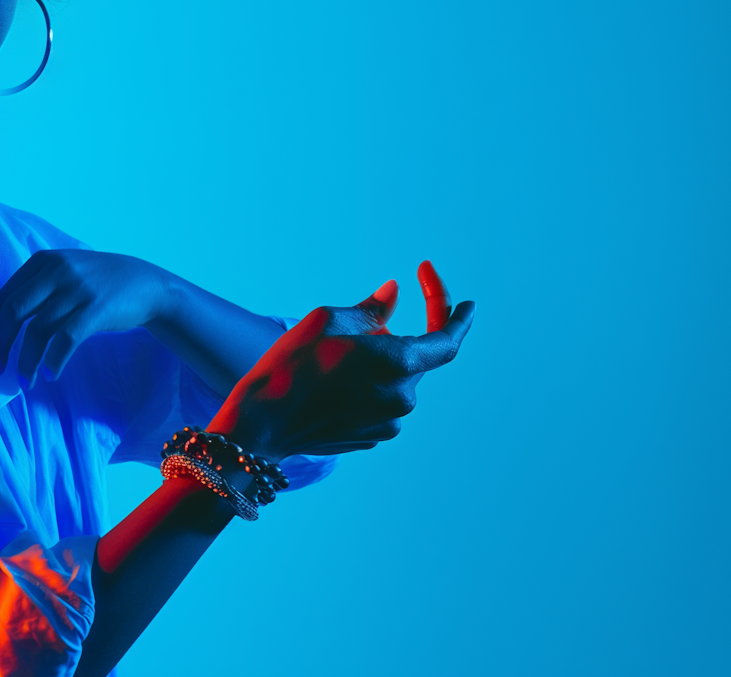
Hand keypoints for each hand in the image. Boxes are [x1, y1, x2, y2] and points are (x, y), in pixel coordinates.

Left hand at [0, 249, 170, 383]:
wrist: (146, 284)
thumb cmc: (98, 285)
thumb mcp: (64, 273)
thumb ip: (36, 290)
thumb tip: (0, 329)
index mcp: (42, 261)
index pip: (3, 297)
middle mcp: (56, 270)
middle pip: (14, 311)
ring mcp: (77, 288)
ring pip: (38, 330)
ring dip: (27, 361)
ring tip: (26, 382)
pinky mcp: (96, 308)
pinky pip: (65, 340)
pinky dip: (54, 361)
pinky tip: (51, 374)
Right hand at [208, 261, 474, 458]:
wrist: (262, 423)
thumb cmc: (291, 365)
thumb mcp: (328, 320)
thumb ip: (372, 308)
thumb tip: (395, 293)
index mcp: (400, 363)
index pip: (447, 339)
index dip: (457, 316)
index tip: (468, 302)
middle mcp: (404, 397)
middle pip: (417, 357)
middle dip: (402, 333)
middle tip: (378, 313)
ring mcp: (390, 422)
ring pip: (397, 380)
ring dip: (380, 361)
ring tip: (335, 354)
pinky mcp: (373, 437)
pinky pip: (381, 401)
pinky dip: (369, 384)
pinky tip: (332, 380)